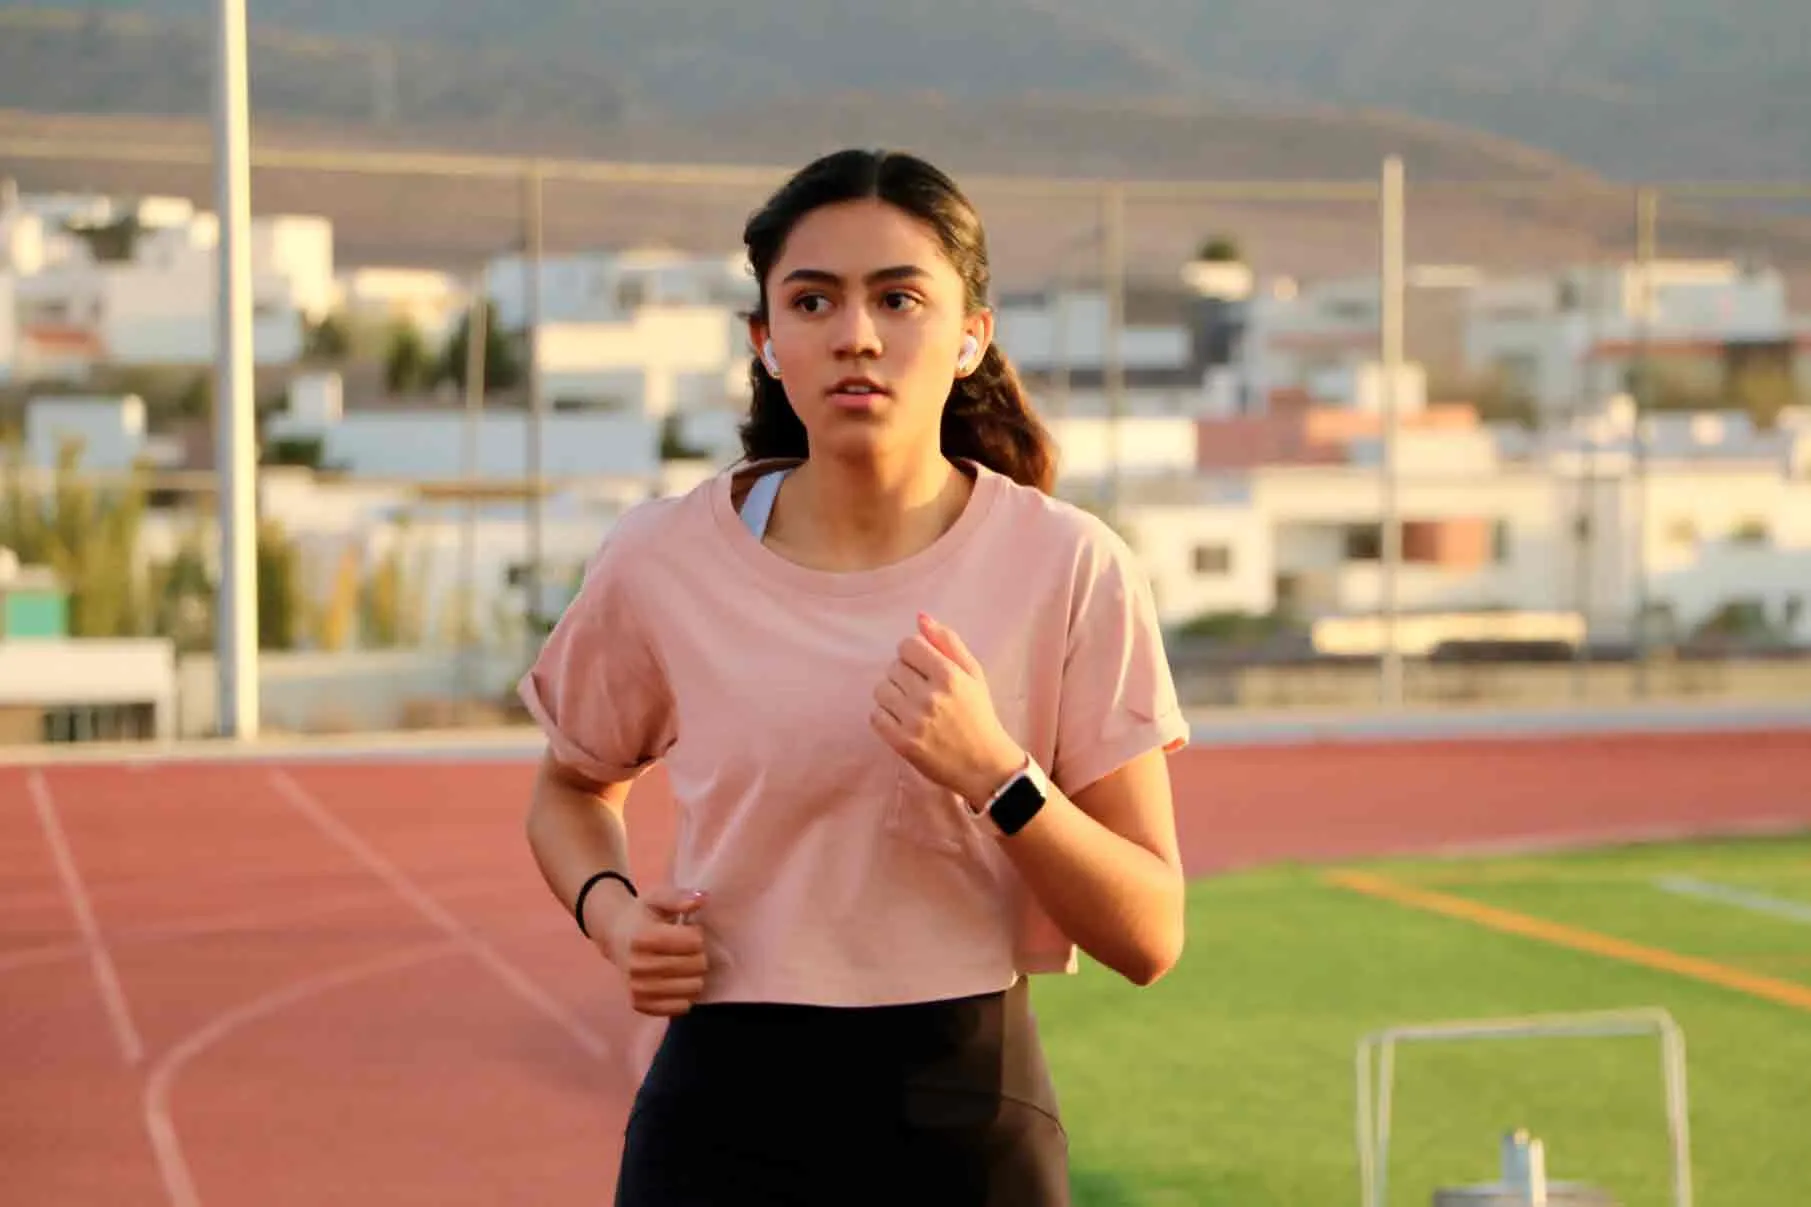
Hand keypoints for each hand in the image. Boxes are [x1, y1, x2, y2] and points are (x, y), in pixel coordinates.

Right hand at [597, 886, 709, 1017]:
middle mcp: (638, 966)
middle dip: (699, 954)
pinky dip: (686, 994)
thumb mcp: (657, 898)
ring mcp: (638, 989)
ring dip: (695, 974)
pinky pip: (681, 1007)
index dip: (697, 933)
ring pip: (693, 987)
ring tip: (682, 963)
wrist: (615, 936)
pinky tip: (678, 981)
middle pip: (697, 965)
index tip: (688, 929)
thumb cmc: (643, 916)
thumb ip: (679, 897)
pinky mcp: (641, 1005)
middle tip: (686, 948)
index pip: (695, 941)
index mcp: (643, 938)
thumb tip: (702, 899)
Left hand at [871, 613, 1026, 807]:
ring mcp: (914, 721)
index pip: (908, 645)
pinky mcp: (902, 743)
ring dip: (892, 695)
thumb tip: (920, 617)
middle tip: (919, 689)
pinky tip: (902, 721)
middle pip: (893, 667)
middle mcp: (930, 696)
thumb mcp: (973, 674)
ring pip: (880, 690)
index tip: (922, 667)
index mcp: (949, 676)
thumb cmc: (979, 715)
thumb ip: (948, 642)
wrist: (984, 765)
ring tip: (910, 705)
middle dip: (903, 674)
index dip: (912, 654)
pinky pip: (875, 716)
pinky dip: (885, 716)